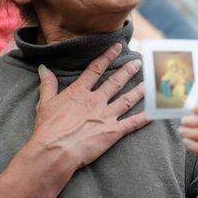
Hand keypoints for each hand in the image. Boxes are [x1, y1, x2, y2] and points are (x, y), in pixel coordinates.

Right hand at [29, 43, 149, 171]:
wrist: (56, 150)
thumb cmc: (48, 128)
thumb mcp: (45, 103)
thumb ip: (48, 84)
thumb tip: (44, 68)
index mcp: (79, 92)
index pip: (95, 69)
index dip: (107, 57)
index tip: (117, 47)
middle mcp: (96, 100)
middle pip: (115, 82)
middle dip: (127, 71)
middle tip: (137, 62)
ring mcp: (106, 116)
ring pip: (127, 100)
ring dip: (139, 91)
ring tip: (148, 83)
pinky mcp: (113, 132)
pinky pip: (132, 123)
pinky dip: (144, 117)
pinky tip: (154, 112)